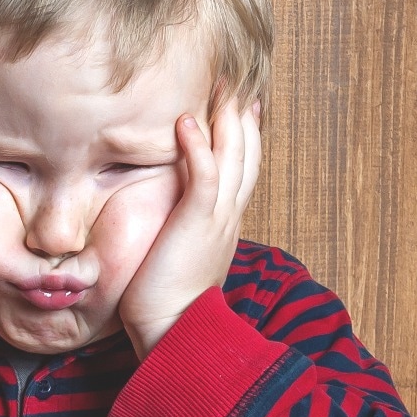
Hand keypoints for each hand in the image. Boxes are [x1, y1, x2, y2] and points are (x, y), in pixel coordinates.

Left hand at [120, 89, 262, 357]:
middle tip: (238, 84)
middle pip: (247, 155)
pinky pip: (206, 175)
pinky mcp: (199, 222)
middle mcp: (230, 216)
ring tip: (221, 87)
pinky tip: (188, 121)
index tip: (243, 109)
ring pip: (234, 157)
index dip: (245, 138)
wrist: (176, 332)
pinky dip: (199, 146)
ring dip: (227, 120)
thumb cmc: (169, 303)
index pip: (243, 171)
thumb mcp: (183, 257)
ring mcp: (218, 217)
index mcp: (227, 224)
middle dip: (243, 118)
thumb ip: (185, 232)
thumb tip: (173, 221)